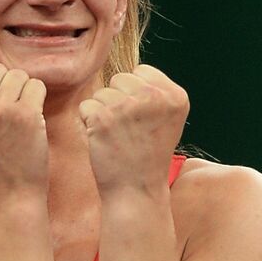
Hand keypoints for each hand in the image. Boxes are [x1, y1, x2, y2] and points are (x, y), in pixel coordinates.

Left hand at [78, 64, 189, 195]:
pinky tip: (103, 140)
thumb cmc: (147, 155)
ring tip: (117, 136)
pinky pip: (85, 106)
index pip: (141, 71)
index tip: (142, 121)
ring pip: (101, 93)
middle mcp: (154, 97)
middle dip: (118, 101)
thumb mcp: (166, 120)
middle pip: (120, 78)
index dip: (135, 94)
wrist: (136, 191)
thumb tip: (130, 69)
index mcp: (175, 96)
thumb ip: (155, 92)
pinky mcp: (103, 117)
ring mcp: (128, 106)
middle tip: (128, 131)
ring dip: (103, 112)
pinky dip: (88, 122)